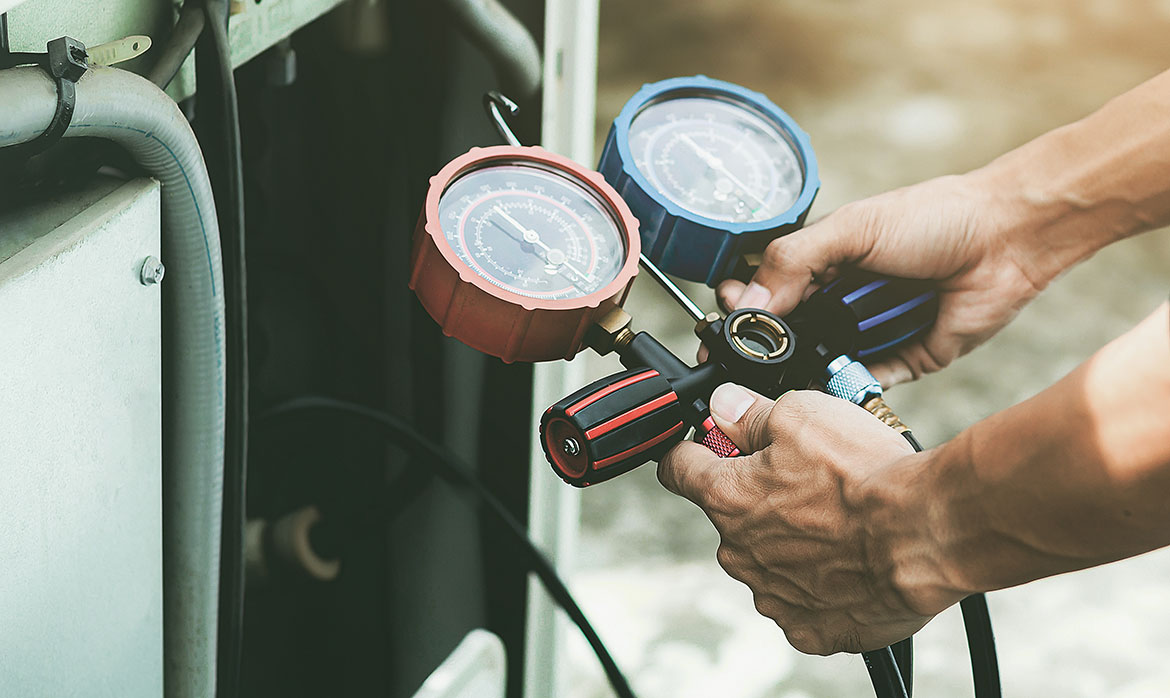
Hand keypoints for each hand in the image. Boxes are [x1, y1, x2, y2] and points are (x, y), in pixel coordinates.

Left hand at [657, 383, 965, 654]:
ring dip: (792, 542)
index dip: (692, 450)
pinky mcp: (811, 629)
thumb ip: (750, 412)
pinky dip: (821, 585)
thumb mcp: (801, 413)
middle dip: (759, 497)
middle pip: (731, 516)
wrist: (926, 533)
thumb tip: (723, 404)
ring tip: (841, 522)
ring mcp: (773, 595)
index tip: (705, 445)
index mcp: (726, 497)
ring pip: (768, 560)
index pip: (678, 469)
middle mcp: (739, 552)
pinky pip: (804, 603)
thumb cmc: (865, 474)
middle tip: (808, 480)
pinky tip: (851, 563)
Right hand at [717, 173, 1051, 385]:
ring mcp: (869, 333)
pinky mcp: (901, 360)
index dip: (742, 307)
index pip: (765, 290)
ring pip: (819, 363)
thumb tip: (747, 299)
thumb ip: (795, 259)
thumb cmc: (934, 218)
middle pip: (787, 334)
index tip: (722, 322)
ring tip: (784, 374)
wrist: (1007, 238)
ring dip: (802, 371)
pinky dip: (844, 387)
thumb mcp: (853, 227)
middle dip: (766, 347)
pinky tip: (827, 387)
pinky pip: (862, 383)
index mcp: (822, 263)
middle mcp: (840, 300)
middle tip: (746, 356)